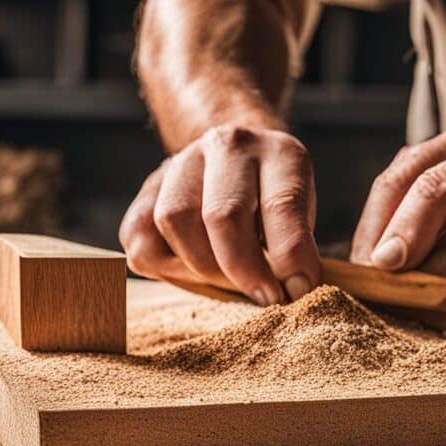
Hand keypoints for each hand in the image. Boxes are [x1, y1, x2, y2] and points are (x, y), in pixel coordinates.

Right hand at [119, 124, 320, 304]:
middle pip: (222, 215)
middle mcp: (227, 147)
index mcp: (278, 153)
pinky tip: (197, 273)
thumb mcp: (303, 217)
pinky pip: (142, 241)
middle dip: (244, 270)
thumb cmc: (277, 205)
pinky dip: (169, 269)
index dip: (290, 258)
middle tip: (264, 298)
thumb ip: (296, 247)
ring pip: (175, 223)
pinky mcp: (147, 190)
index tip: (298, 291)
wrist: (238, 167)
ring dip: (204, 270)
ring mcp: (181, 162)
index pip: (282, 206)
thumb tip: (293, 289)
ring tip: (230, 284)